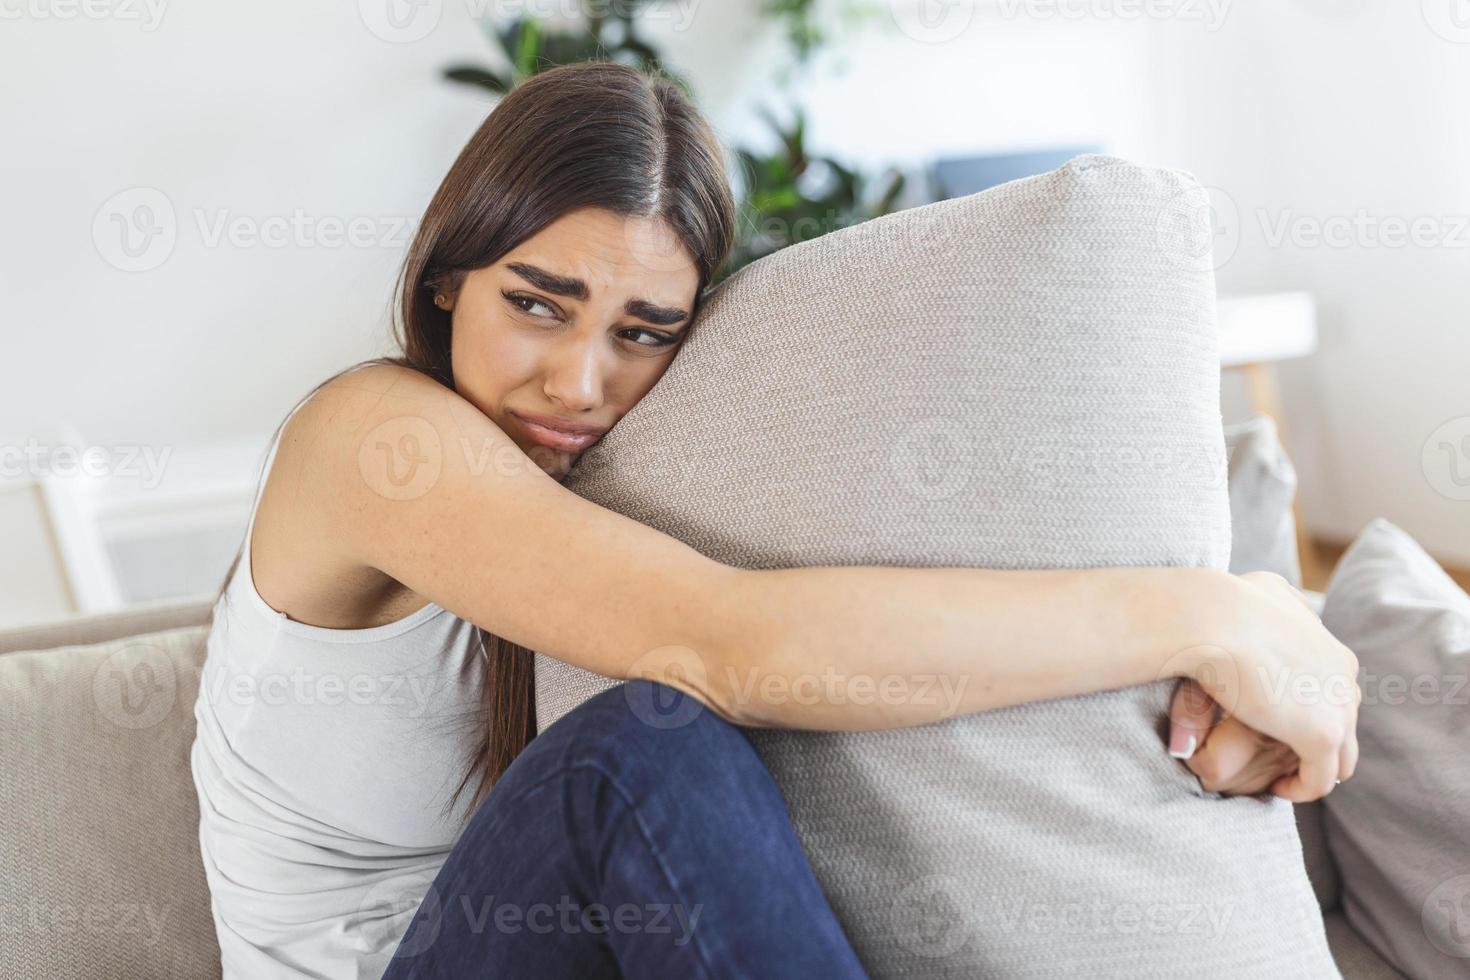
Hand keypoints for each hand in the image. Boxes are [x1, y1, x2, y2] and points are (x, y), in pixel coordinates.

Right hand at [1163, 570, 1360, 801]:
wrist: (1212, 617)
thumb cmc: (1221, 604)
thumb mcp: (1262, 591)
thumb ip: (1281, 604)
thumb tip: (1279, 602)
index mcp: (1331, 649)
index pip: (1332, 692)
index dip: (1304, 712)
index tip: (1270, 724)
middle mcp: (1344, 677)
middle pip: (1342, 724)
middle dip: (1313, 742)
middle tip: (1276, 754)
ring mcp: (1338, 707)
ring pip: (1341, 756)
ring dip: (1312, 769)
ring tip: (1277, 777)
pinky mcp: (1322, 734)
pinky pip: (1321, 779)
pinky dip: (1301, 788)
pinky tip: (1273, 786)